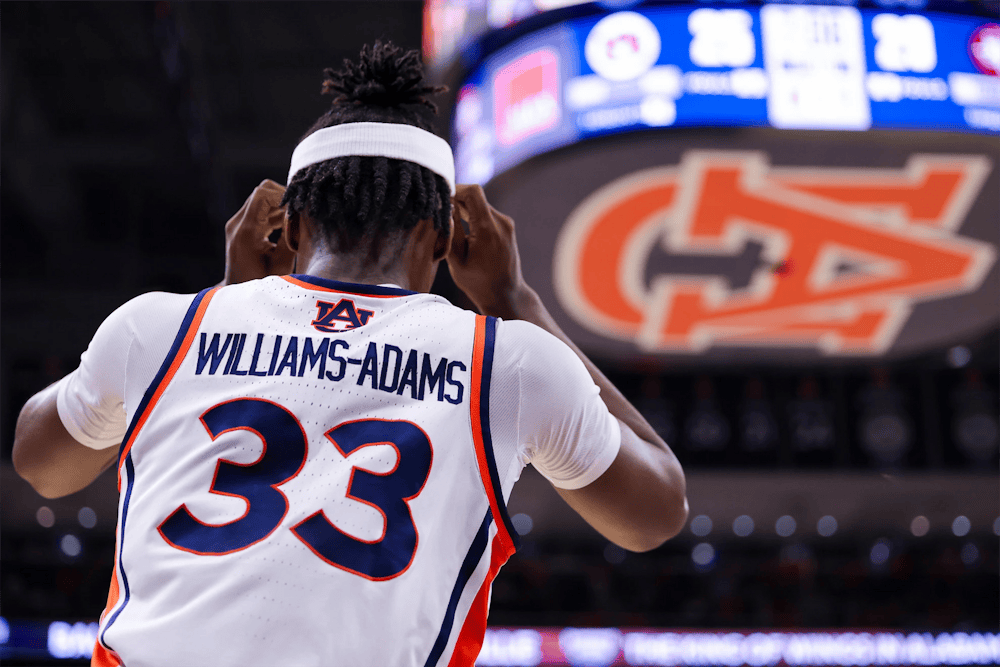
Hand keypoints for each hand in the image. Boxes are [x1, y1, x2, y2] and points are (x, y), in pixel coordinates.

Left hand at [221, 180, 295, 285]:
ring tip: (296, 223)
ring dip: (282, 207)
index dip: (284, 195)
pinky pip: (261, 210)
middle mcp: (237, 224)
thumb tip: (305, 217)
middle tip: (301, 213)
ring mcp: (238, 225)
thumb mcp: (282, 263)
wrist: (239, 295)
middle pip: (262, 192)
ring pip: (263, 199)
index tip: (300, 207)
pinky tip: (288, 227)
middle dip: (285, 199)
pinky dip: (276, 213)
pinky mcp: (242, 228)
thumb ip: (292, 237)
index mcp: (246, 232)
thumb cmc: (261, 285)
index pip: (262, 194)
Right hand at [447, 185, 529, 317]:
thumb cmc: (479, 283)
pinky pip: (486, 214)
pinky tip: (461, 229)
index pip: (473, 191)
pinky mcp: (506, 228)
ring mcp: (506, 224)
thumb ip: (450, 231)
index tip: (440, 199)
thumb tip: (444, 207)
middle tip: (439, 213)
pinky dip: (472, 216)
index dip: (454, 189)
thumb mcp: (457, 260)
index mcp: (488, 229)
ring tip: (449, 223)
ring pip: (480, 204)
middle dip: (456, 200)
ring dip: (463, 209)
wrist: (505, 295)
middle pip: (475, 196)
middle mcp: (501, 222)